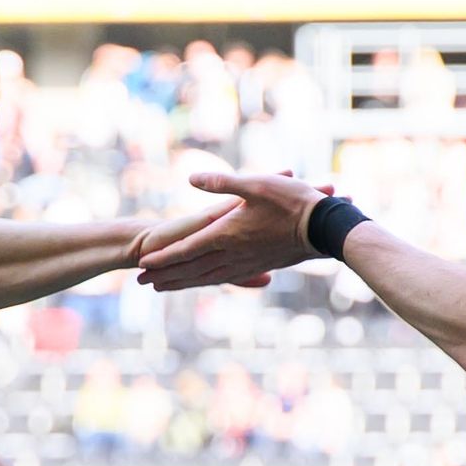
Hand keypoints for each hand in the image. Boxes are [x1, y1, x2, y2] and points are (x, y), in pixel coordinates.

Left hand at [137, 173, 325, 290]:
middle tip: (142, 283)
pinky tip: (203, 283)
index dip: (163, 257)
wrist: (324, 228)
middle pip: (191, 269)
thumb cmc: (291, 201)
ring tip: (163, 287)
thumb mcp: (255, 184)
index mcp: (227, 234)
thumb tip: (192, 178)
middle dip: (166, 275)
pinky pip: (226, 278)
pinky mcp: (259, 266)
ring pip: (207, 277)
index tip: (142, 263)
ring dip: (182, 283)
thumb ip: (221, 183)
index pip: (187, 249)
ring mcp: (246, 263)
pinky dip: (207, 282)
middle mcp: (233, 254)